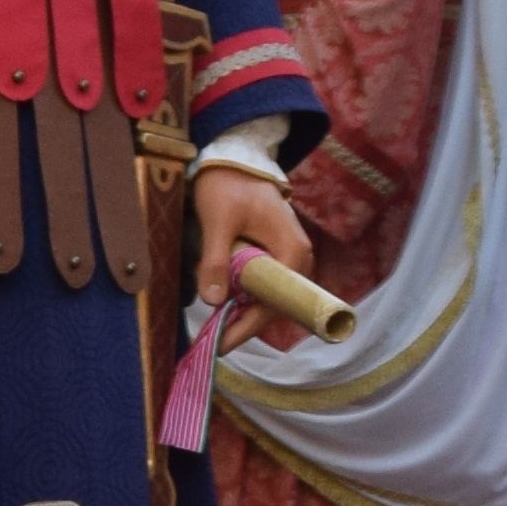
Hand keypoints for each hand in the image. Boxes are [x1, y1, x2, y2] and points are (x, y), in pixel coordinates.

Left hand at [191, 164, 313, 330]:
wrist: (235, 160)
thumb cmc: (229, 186)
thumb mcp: (218, 223)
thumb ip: (215, 260)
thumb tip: (212, 301)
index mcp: (293, 252)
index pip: (273, 305)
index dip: (246, 328)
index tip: (220, 345)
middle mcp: (298, 260)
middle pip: (270, 305)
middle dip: (239, 321)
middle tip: (208, 338)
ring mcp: (288, 259)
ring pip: (264, 296)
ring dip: (238, 307)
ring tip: (210, 319)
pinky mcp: (275, 256)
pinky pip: (260, 284)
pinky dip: (239, 292)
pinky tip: (218, 296)